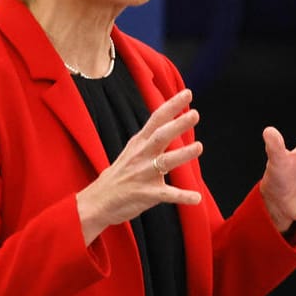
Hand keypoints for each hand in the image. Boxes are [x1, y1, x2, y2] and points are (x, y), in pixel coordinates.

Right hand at [76, 89, 203, 243]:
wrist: (96, 202)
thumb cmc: (119, 175)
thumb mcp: (132, 151)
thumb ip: (151, 139)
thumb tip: (172, 124)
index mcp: (139, 143)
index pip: (156, 119)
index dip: (171, 105)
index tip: (187, 93)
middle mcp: (141, 156)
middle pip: (160, 136)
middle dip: (177, 125)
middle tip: (195, 114)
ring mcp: (143, 175)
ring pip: (165, 162)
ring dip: (182, 154)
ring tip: (199, 147)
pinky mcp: (145, 194)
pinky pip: (167, 195)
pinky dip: (183, 196)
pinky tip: (196, 197)